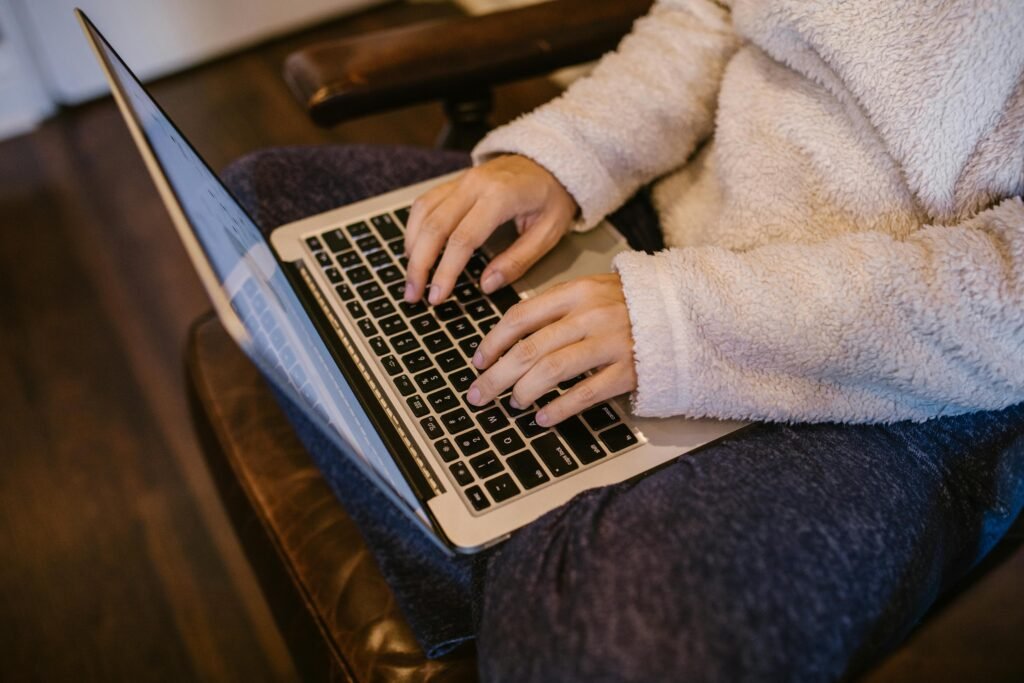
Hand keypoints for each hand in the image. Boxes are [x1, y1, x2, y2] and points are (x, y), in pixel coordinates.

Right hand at [403, 154, 577, 304]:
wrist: (550, 161)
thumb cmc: (551, 198)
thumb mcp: (548, 233)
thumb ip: (518, 261)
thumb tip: (487, 285)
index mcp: (501, 197)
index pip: (463, 239)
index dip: (446, 271)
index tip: (438, 296)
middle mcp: (475, 184)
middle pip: (434, 227)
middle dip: (419, 265)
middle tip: (413, 295)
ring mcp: (461, 180)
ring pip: (423, 213)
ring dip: (412, 249)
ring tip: (412, 280)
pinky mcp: (454, 182)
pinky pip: (425, 204)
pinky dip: (414, 229)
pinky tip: (414, 252)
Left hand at [466, 274, 637, 425]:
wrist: (686, 312)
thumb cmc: (631, 305)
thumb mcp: (593, 292)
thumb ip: (557, 308)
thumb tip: (511, 337)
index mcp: (576, 292)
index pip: (521, 317)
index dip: (493, 342)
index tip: (478, 361)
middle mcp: (590, 315)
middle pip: (529, 347)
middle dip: (497, 375)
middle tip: (478, 393)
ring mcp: (611, 343)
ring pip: (551, 369)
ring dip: (523, 391)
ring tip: (513, 403)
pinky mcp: (629, 370)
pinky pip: (585, 393)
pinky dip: (559, 408)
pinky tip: (543, 418)